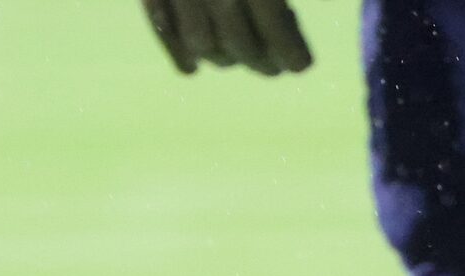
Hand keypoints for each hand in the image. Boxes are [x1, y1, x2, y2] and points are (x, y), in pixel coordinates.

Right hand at [142, 0, 311, 74]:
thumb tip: (285, 20)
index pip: (271, 16)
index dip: (289, 46)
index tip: (302, 66)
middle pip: (238, 37)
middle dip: (261, 60)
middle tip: (275, 69)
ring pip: (202, 42)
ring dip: (226, 58)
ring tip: (242, 57)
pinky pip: (162, 30)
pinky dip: (178, 54)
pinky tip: (192, 69)